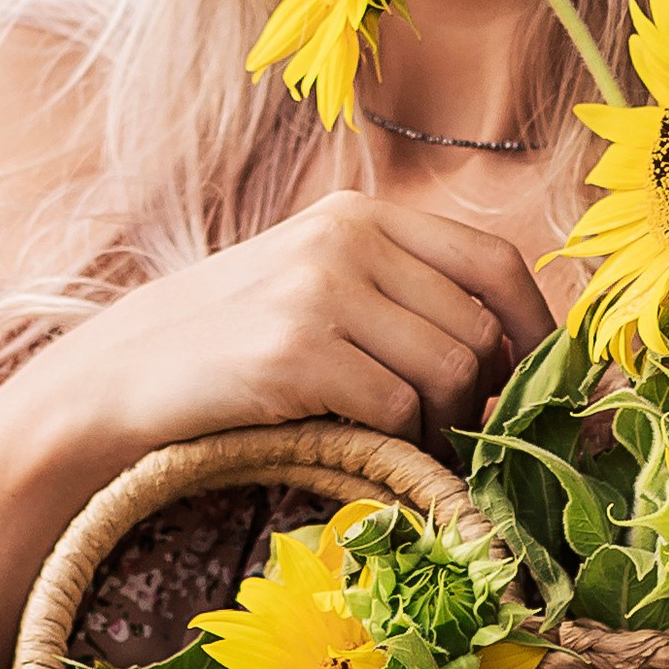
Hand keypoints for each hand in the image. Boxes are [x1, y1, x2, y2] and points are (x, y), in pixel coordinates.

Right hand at [21, 190, 551, 472]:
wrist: (121, 378)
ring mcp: (319, 288)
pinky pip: (398, 406)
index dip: (539, 332)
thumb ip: (404, 300)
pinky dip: (402, 444)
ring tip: (411, 449)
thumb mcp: (321, 292)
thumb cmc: (235, 349)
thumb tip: (518, 355)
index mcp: (363, 213)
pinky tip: (372, 455)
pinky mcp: (293, 349)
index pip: (495, 261)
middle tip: (459, 441)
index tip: (548, 391)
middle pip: (480, 327)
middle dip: (485, 400)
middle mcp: (347, 236)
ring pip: (451, 368)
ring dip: (446, 427)